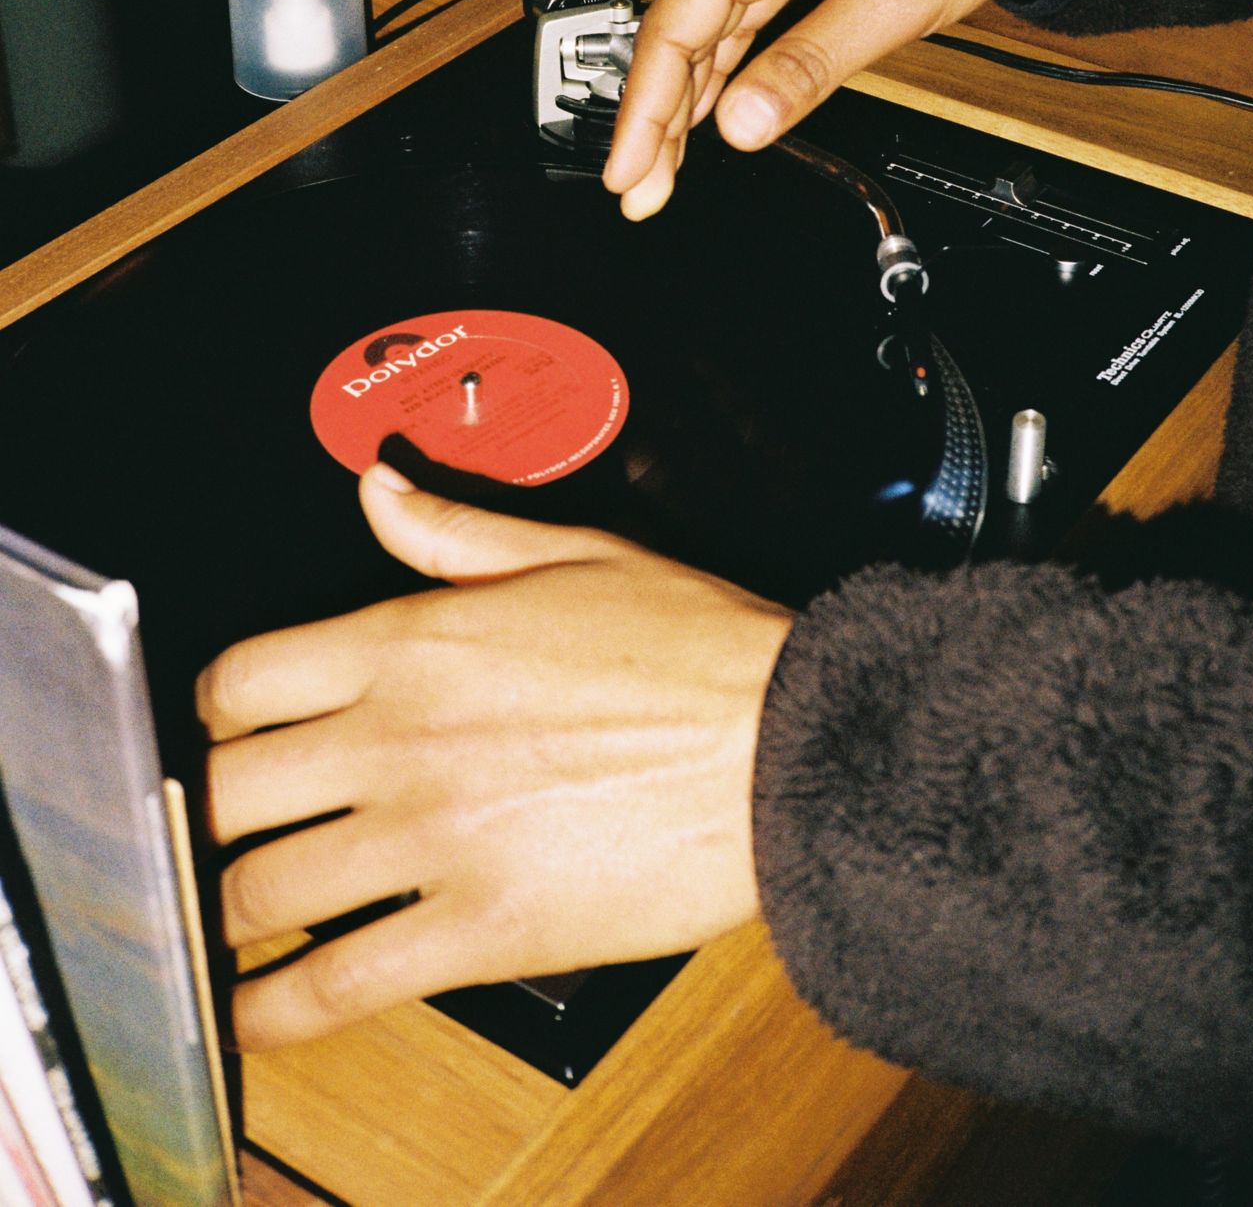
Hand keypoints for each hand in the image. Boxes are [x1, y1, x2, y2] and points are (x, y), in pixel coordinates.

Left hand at [198, 465, 791, 1049]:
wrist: (789, 747)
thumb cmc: (700, 652)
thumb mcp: (574, 554)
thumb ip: (454, 529)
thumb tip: (381, 489)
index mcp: (417, 642)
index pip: (242, 680)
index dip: (217, 712)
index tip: (232, 730)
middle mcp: (403, 738)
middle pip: (231, 790)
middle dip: (221, 812)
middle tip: (246, 824)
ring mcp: (433, 839)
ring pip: (262, 893)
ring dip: (239, 911)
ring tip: (252, 915)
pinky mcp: (478, 931)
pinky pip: (336, 987)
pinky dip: (279, 1010)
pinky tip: (267, 1009)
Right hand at [603, 0, 1066, 219]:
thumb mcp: (889, 3)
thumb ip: (806, 67)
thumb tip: (741, 125)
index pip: (673, 31)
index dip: (644, 110)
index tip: (629, 172)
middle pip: (680, 32)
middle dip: (656, 115)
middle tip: (641, 188)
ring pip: (710, 27)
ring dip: (688, 96)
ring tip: (665, 164)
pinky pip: (745, 13)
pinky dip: (727, 64)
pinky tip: (716, 106)